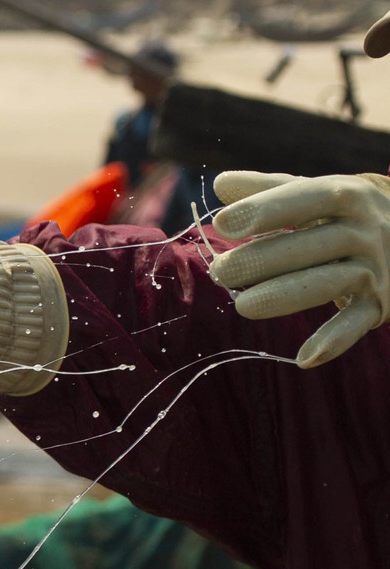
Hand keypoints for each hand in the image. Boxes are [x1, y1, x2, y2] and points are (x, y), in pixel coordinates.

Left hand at [208, 170, 389, 368]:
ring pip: (333, 281)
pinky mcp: (381, 302)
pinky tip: (304, 358)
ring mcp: (377, 267)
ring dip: (288, 295)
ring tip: (243, 306)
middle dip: (265, 258)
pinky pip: (358, 322)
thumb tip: (220, 184)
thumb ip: (271, 190)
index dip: (267, 209)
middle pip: (315, 243)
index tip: (222, 223)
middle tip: (220, 271)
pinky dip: (335, 340)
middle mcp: (367, 230)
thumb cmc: (349, 213)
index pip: (308, 197)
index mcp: (348, 195)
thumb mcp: (320, 193)